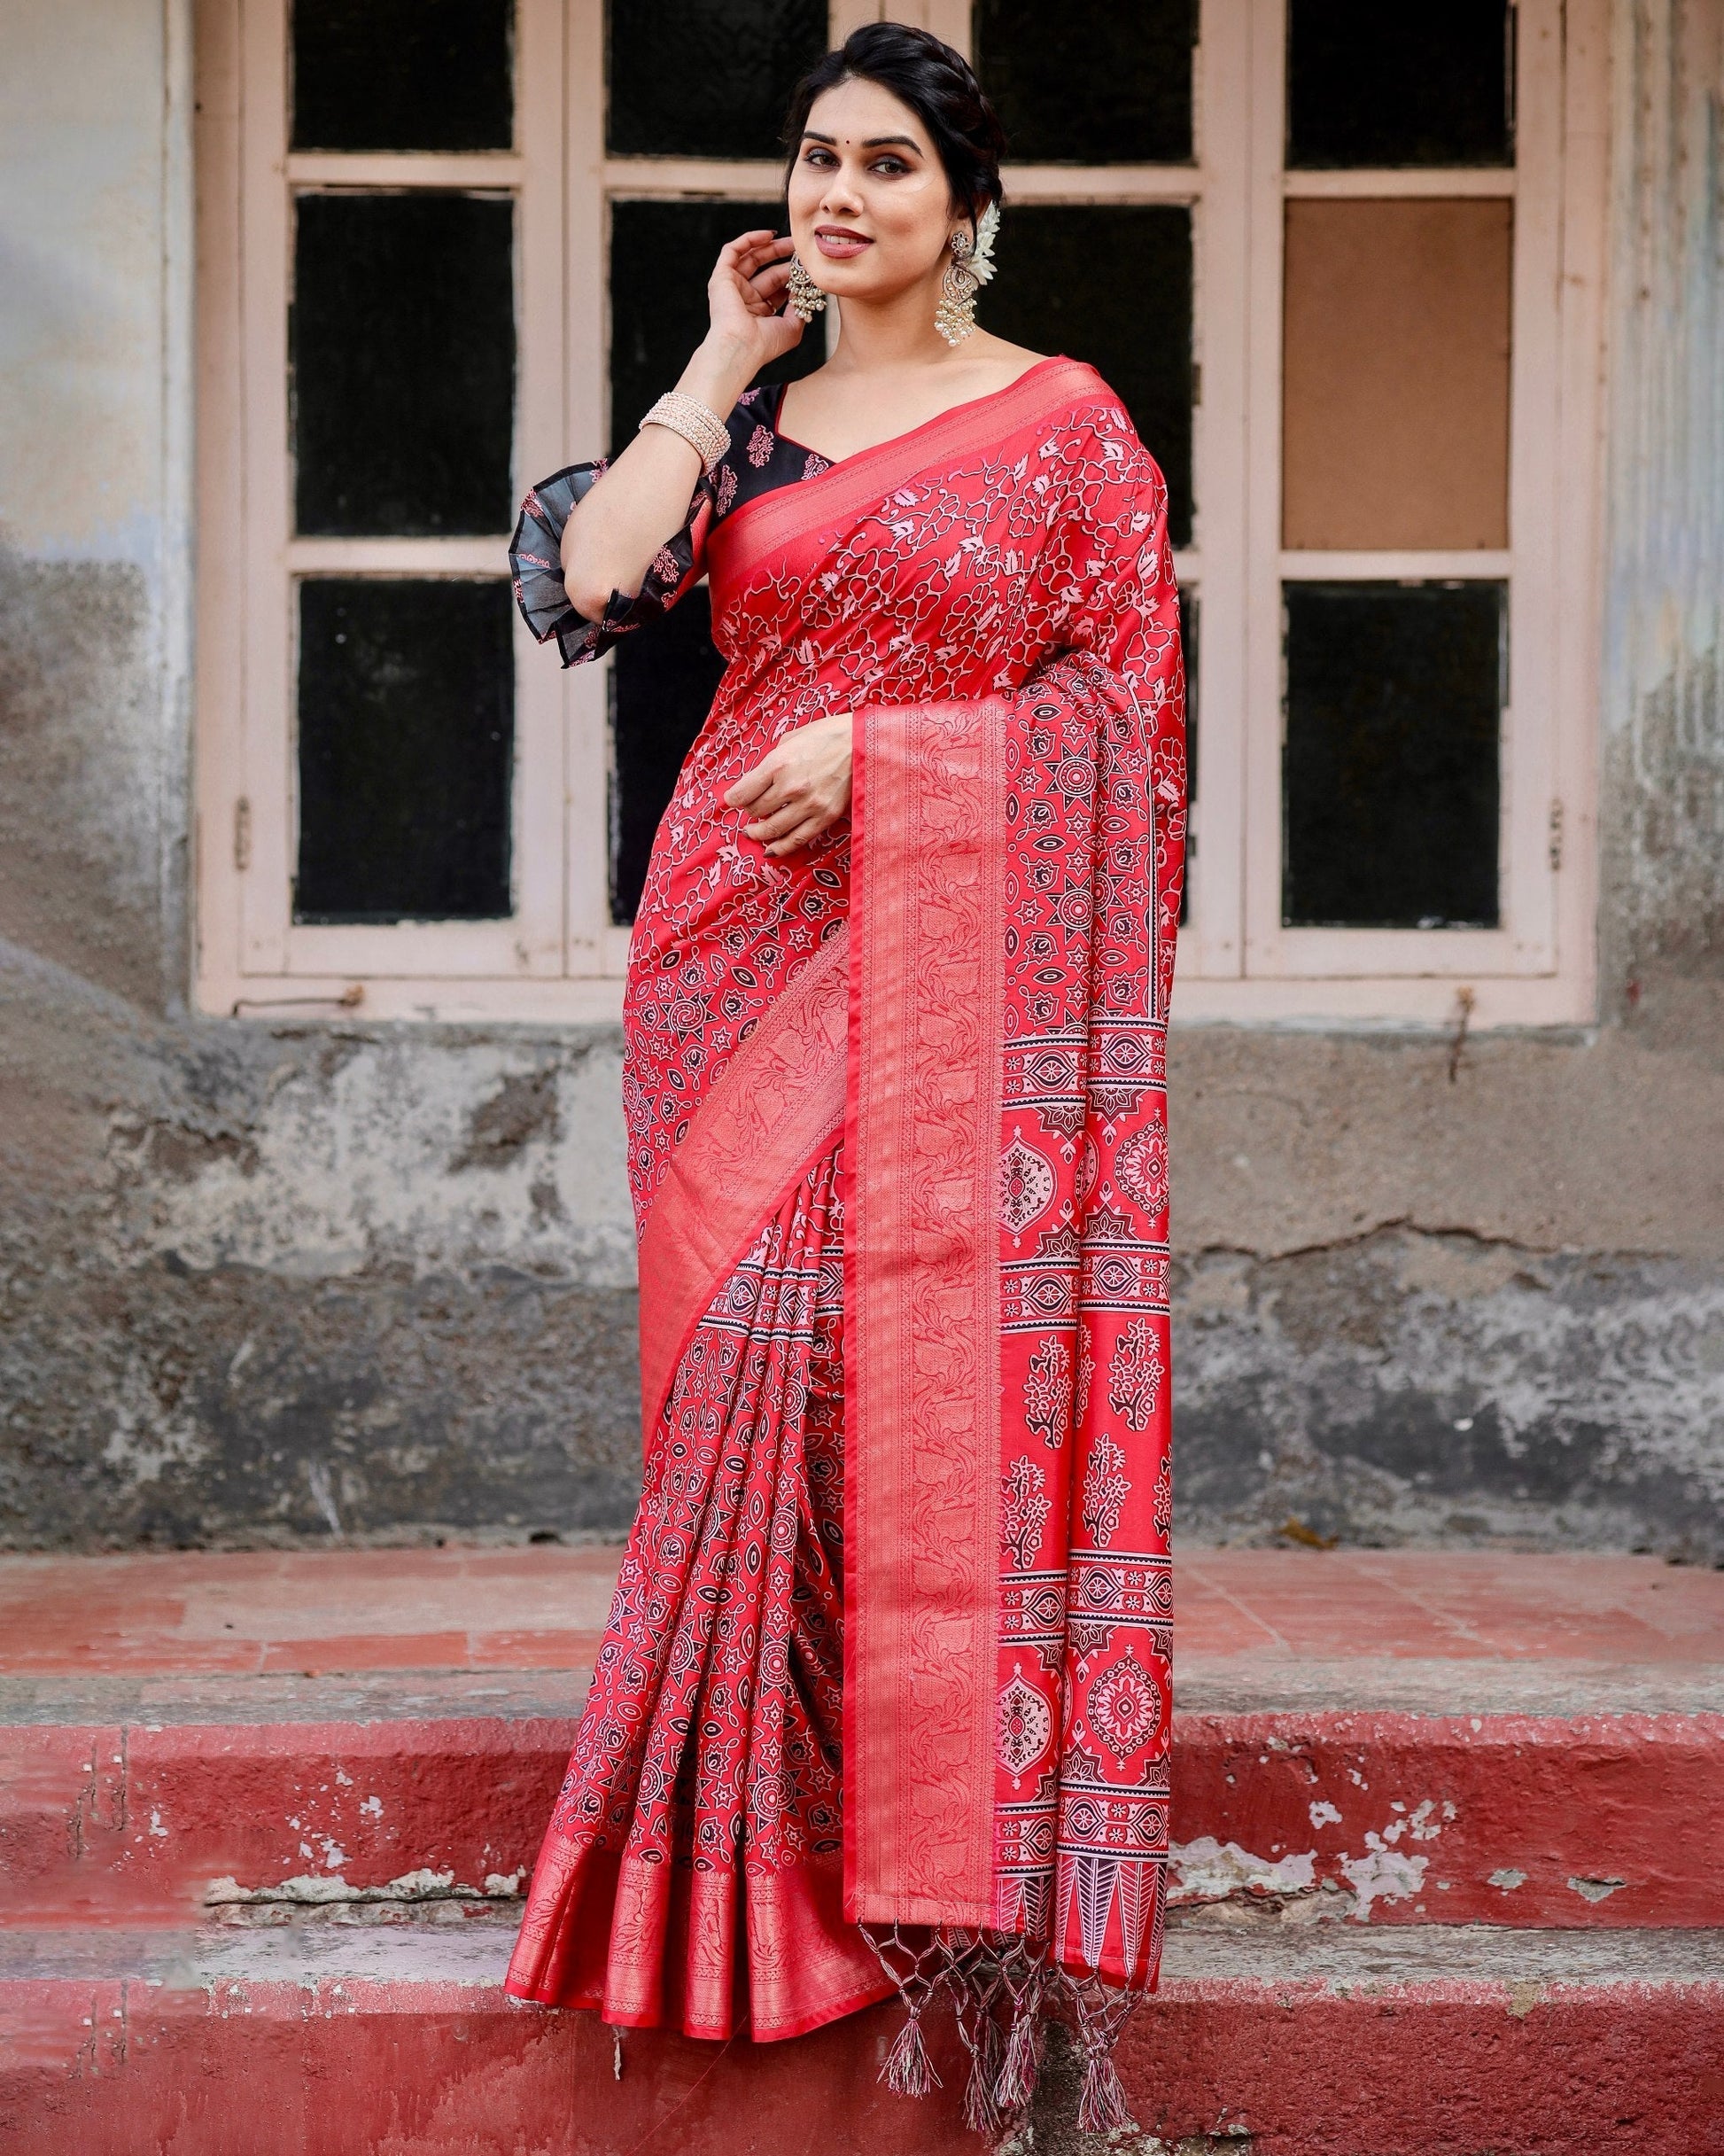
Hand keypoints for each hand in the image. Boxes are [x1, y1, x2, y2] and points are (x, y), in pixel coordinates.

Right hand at [701, 230, 804, 383]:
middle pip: (766, 270)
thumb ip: (799, 308)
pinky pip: (733, 251)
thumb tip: (806, 291)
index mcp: (759, 312)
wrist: (742, 347)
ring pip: (751, 258)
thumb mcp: (791, 327)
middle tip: (801, 249)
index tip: (808, 268)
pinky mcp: (721, 277)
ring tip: (791, 241)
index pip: (778, 288)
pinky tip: (769, 235)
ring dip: (771, 247)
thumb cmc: (765, 344)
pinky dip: (749, 240)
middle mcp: (745, 298)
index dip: (793, 276)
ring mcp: (732, 287)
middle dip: (784, 258)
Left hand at [725, 712, 852, 856]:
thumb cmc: (829, 735)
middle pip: (755, 811)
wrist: (865, 743)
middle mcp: (790, 787)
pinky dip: (780, 847)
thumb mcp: (793, 737)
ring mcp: (808, 805)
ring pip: (772, 829)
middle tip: (750, 809)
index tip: (731, 801)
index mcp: (778, 763)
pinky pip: (796, 840)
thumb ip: (773, 758)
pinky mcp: (824, 817)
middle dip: (749, 811)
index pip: (742, 793)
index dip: (732, 800)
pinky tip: (771, 849)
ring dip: (758, 832)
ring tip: (753, 831)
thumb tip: (759, 776)